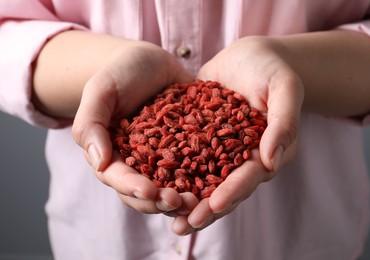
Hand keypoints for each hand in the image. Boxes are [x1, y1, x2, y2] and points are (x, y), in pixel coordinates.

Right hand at [71, 40, 193, 213]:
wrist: (151, 61)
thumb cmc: (120, 72)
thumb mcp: (101, 91)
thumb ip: (91, 125)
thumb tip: (99, 163)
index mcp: (112, 155)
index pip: (119, 179)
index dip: (133, 188)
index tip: (149, 191)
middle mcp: (137, 162)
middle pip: (146, 193)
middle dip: (161, 201)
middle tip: (180, 203)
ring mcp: (164, 158)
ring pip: (171, 187)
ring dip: (183, 199)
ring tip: (199, 201)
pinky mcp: (186, 149)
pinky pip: (194, 169)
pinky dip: (203, 179)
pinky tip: (216, 183)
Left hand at [171, 36, 303, 234]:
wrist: (249, 56)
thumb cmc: (272, 69)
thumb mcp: (284, 88)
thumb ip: (283, 123)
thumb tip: (272, 161)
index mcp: (267, 152)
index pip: (250, 176)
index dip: (233, 191)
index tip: (215, 204)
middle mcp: (244, 157)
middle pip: (225, 187)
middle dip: (206, 207)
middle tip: (184, 225)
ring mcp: (222, 150)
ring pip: (204, 179)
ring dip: (187, 198)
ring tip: (167, 216)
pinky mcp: (202, 138)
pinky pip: (188, 157)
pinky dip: (174, 172)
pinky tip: (154, 182)